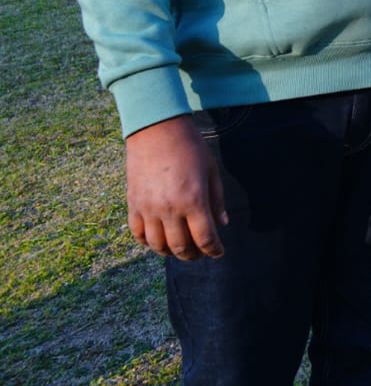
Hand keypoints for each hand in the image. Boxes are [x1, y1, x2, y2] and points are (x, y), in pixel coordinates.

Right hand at [124, 114, 226, 260]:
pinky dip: (149, 243)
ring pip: (158, 246)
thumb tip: (222, 224)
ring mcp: (148, 209)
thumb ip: (217, 200)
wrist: (157, 130)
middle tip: (201, 253)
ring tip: (181, 249)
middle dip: (194, 255)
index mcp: (194, 200)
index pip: (205, 238)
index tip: (219, 252)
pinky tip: (159, 240)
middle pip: (181, 247)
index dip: (214, 250)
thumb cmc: (190, 148)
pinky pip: (138, 234)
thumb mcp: (211, 171)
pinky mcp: (133, 204)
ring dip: (171, 252)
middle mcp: (169, 209)